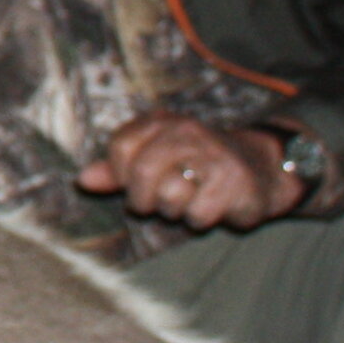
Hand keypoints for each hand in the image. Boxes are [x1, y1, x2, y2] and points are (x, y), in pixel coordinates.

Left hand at [81, 113, 306, 230]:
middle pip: (142, 173)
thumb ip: (118, 170)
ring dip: (175, 211)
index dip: (121, 175)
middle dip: (144, 199)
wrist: (261, 167)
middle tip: (156, 204)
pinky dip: (200, 219)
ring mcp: (213, 154)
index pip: (120, 147)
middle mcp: (187, 131)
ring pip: (170, 197)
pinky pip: (198, 214)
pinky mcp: (235, 180)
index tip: (136, 184)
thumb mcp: (155, 161)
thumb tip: (82, 180)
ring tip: (190, 200)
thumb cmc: (196, 167)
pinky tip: (212, 207)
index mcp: (162, 122)